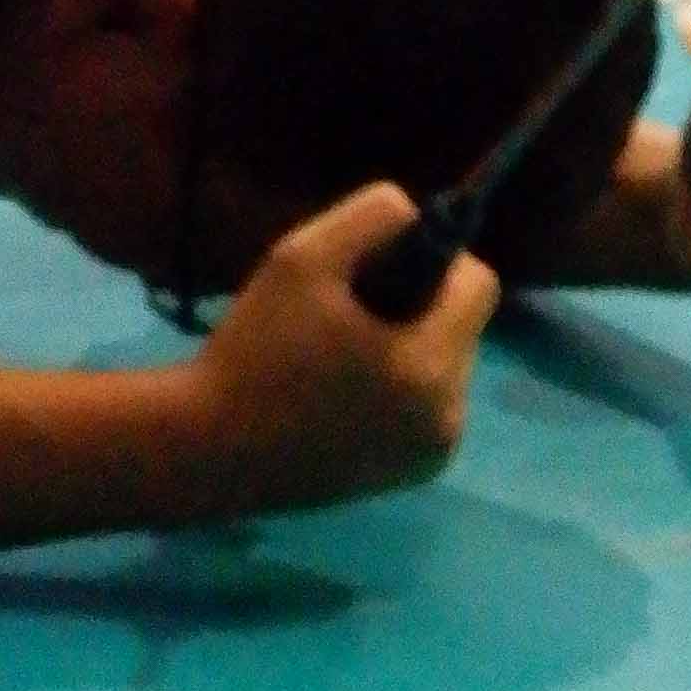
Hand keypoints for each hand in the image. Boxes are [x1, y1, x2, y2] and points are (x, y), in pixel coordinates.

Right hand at [179, 183, 498, 518]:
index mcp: (431, 369)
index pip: (479, 285)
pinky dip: (397, 391)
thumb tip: (415, 215)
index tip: (376, 270)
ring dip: (407, 349)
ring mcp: (433, 453)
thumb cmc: (254, 351)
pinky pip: (426, 406)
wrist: (211, 451)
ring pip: (443, 366)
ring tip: (334, 358)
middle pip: (461, 326)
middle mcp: (449, 418)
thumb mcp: (301, 258)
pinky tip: (339, 396)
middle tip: (342, 317)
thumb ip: (371, 219)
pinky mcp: (413, 474)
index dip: (434, 262)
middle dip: (416, 309)